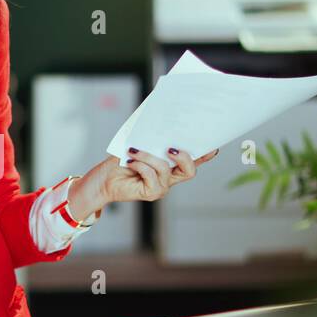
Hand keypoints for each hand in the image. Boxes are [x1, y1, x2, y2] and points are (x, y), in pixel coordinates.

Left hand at [66, 146, 219, 220]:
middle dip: (184, 157)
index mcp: (171, 164)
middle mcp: (170, 177)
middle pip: (190, 170)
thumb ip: (153, 138)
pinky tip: (130, 160)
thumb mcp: (140, 144)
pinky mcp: (151, 193)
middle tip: (171, 147)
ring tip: (135, 150)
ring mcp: (162, 187)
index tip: (212, 145)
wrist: (103, 179)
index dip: (205, 155)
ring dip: (149, 157)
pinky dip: (141, 165)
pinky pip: (152, 177)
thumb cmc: (122, 159)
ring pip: (165, 170)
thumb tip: (160, 123)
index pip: (194, 160)